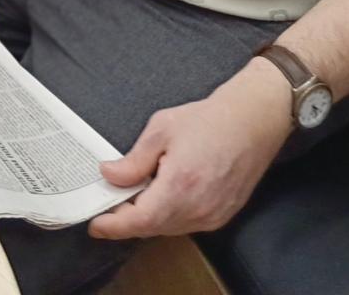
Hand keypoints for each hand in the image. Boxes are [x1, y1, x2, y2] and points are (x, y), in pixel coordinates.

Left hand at [88, 59, 292, 240]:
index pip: (139, 221)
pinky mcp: (222, 215)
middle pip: (151, 228)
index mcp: (180, 186)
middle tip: (111, 200)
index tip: (95, 223)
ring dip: (149, 217)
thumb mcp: (162, 129)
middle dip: (128, 219)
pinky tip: (163, 195)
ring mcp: (213, 215)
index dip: (113, 226)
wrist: (254, 120)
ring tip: (137, 193)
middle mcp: (198, 208)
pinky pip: (186, 224)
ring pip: (168, 228)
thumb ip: (134, 159)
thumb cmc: (210, 119)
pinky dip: (169, 215)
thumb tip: (109, 175)